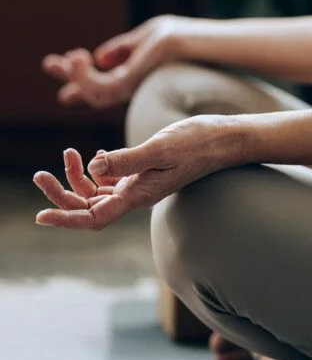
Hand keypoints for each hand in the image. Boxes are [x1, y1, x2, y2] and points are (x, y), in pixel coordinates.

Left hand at [33, 116, 241, 229]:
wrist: (224, 140)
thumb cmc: (197, 142)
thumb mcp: (160, 148)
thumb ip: (127, 160)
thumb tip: (93, 168)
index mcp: (139, 195)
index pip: (94, 217)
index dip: (66, 219)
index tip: (40, 216)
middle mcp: (135, 196)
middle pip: (89, 209)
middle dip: (61, 195)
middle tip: (39, 176)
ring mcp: (138, 187)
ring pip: (96, 195)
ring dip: (73, 180)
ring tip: (66, 153)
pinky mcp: (142, 175)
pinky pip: (109, 182)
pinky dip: (92, 171)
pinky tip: (87, 155)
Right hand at [42, 15, 192, 109]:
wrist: (201, 43)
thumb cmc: (182, 37)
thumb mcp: (147, 37)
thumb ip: (123, 50)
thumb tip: (98, 59)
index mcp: (136, 74)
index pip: (103, 81)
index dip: (78, 78)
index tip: (55, 65)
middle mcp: (135, 85)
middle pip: (96, 90)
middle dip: (70, 77)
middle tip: (48, 63)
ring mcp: (135, 88)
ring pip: (96, 93)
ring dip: (76, 76)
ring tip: (70, 56)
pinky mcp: (134, 85)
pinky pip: (102, 89)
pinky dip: (86, 77)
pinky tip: (80, 57)